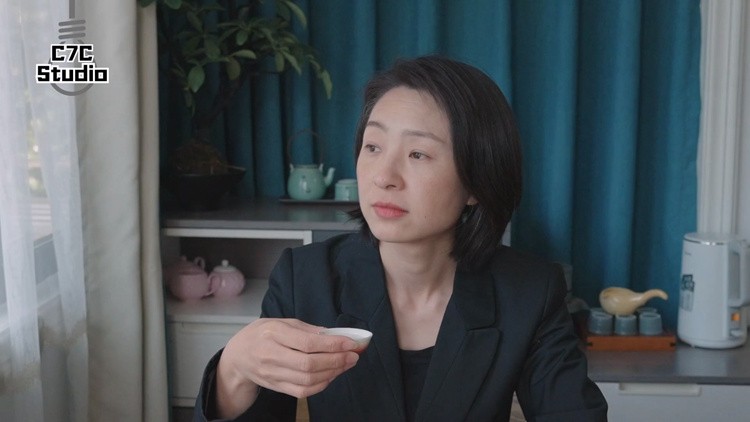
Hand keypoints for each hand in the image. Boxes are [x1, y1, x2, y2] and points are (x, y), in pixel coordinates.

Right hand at [215, 318, 360, 417]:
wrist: (237, 357)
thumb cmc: (261, 334)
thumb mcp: (281, 322)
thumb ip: (307, 329)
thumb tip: (333, 335)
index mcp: (272, 333)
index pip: (306, 342)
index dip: (332, 344)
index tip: (351, 343)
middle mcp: (270, 355)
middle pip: (308, 364)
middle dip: (336, 360)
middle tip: (353, 355)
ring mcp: (272, 374)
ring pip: (308, 380)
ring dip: (333, 373)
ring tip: (346, 364)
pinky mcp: (276, 387)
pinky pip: (303, 391)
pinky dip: (321, 384)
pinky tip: (332, 375)